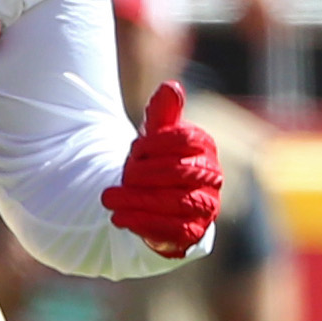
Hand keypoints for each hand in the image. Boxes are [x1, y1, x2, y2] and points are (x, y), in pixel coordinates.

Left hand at [103, 82, 223, 259]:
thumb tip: (171, 87)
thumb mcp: (154, 137)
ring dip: (140, 201)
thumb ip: (162, 114)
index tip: (135, 148)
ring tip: (109, 199)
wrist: (154, 203)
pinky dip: (146, 224)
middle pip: (182, 172)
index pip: (186, 140)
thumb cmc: (155, 162)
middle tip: (122, 174)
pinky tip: (120, 219)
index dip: (157, 143)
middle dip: (147, 173)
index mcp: (205, 148)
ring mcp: (207, 207)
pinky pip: (176, 230)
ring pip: (178, 203)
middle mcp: (213, 178)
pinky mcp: (195, 233)